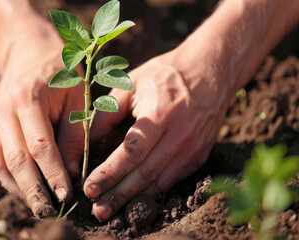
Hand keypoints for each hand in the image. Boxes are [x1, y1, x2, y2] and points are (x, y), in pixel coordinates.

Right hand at [0, 36, 84, 216]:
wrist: (29, 55)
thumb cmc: (60, 76)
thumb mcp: (77, 98)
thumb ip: (74, 134)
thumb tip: (71, 172)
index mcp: (28, 99)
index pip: (40, 146)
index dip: (52, 174)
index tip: (65, 195)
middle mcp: (3, 111)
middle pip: (14, 159)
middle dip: (31, 190)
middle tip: (45, 211)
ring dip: (14, 186)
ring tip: (33, 202)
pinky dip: (0, 176)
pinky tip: (15, 186)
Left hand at [84, 43, 232, 220]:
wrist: (211, 70)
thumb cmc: (166, 74)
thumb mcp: (132, 82)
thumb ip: (108, 111)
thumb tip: (88, 138)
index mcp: (160, 113)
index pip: (131, 152)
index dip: (109, 172)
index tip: (89, 187)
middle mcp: (179, 134)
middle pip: (145, 173)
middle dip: (118, 194)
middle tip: (97, 210)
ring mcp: (192, 148)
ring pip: (160, 182)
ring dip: (134, 199)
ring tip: (111, 210)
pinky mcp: (199, 155)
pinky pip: (173, 179)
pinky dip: (153, 192)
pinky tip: (136, 199)